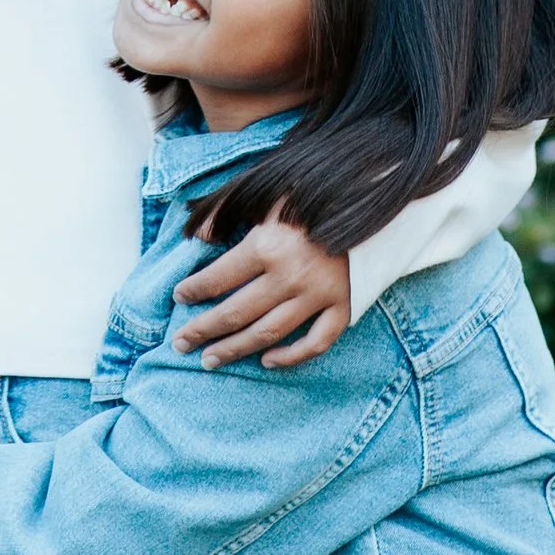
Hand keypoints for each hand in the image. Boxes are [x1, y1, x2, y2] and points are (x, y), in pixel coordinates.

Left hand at [174, 210, 351, 367]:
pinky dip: (290, 357)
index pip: (219, 277)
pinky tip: (268, 361)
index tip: (179, 298)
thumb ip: (229, 212)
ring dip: (235, 350)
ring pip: (267, 334)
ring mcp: (318, 296)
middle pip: (236, 313)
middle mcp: (289, 276)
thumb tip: (197, 235)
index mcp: (268, 246)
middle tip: (180, 344)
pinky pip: (315, 343)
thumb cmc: (316, 194)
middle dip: (203, 330)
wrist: (375, 200)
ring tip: (209, 360)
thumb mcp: (269, 193)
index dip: (195, 290)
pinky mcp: (343, 307)